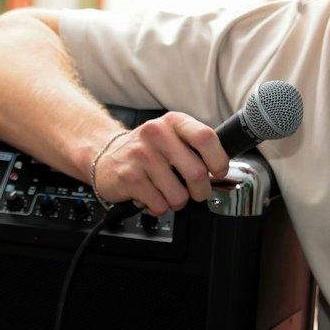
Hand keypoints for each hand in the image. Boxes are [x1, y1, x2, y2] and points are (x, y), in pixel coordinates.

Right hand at [92, 112, 228, 214]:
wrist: (106, 156)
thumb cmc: (147, 151)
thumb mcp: (172, 137)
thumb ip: (196, 147)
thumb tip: (222, 168)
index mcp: (173, 122)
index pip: (205, 137)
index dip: (218, 160)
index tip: (217, 171)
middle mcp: (156, 133)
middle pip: (196, 172)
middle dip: (200, 191)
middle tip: (195, 192)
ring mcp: (141, 155)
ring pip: (178, 195)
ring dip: (177, 201)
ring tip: (166, 191)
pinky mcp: (129, 177)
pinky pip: (159, 205)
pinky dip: (158, 207)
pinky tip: (150, 195)